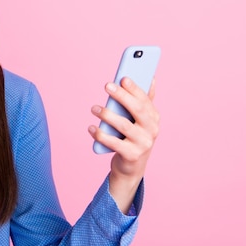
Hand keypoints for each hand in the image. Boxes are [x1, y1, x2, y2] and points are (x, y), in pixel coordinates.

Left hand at [89, 77, 159, 212]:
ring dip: (107, 114)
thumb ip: (144, 101)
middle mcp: (152, 130)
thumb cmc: (133, 138)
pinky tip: (91, 128)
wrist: (131, 168)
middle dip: (122, 96)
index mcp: (154, 118)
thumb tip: (151, 77)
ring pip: (124, 126)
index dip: (135, 89)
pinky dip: (101, 135)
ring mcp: (143, 144)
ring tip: (94, 108)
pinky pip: (114, 143)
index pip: (145, 100)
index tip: (123, 78)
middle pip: (137, 110)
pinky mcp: (132, 156)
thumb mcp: (141, 120)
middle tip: (107, 86)